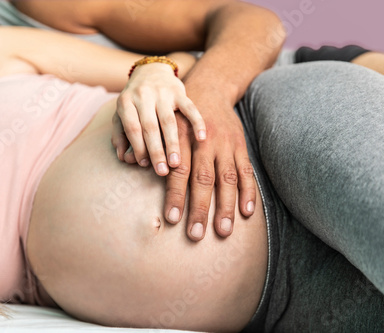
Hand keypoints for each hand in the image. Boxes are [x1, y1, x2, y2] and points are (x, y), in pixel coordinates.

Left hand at [113, 61, 205, 174]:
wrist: (151, 71)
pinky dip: (196, 123)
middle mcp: (143, 95)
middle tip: (161, 171)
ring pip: (168, 121)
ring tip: (176, 163)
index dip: (138, 148)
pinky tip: (201, 139)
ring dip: (173, 143)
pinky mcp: (179, 91)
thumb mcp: (121, 114)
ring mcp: (162, 92)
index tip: (144, 165)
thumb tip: (122, 157)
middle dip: (156, 151)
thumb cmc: (135, 100)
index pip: (132, 128)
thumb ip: (120, 134)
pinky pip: (190, 108)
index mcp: (126, 101)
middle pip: (150, 127)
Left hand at [164, 99, 256, 240]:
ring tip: (223, 231)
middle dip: (200, 208)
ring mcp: (225, 145)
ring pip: (227, 178)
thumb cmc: (181, 117)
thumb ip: (157, 151)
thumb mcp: (166, 128)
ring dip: (226, 206)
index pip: (178, 171)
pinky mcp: (240, 146)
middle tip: (196, 235)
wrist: (211, 89)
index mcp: (182, 139)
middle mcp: (204, 142)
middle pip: (203, 179)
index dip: (175, 195)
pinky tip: (246, 212)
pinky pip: (246, 171)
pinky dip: (248, 192)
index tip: (171, 218)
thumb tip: (135, 168)